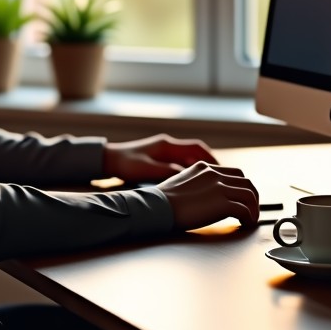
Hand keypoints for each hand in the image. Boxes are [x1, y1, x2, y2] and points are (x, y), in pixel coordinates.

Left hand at [102, 134, 218, 183]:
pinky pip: (180, 163)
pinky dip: (189, 171)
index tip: (222, 170)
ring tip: (210, 183)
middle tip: (221, 178)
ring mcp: (163, 151)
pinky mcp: (158, 158)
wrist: (108, 159)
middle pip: (196, 153)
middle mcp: (168, 146)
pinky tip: (191, 184)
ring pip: (188, 158)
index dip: (212, 158)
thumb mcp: (148, 170)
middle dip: (210, 164)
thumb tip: (189, 176)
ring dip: (200, 168)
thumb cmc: (126, 164)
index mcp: (167, 146)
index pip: (197, 148)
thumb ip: (168, 172)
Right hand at [156, 161, 260, 231]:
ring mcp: (219, 187)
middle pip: (246, 181)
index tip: (242, 197)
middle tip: (251, 209)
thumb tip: (203, 195)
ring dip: (253, 208)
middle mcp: (214, 173)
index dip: (242, 186)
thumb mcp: (180, 181)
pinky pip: (245, 210)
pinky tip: (244, 224)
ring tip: (250, 219)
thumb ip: (195, 183)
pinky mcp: (222, 203)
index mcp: (204, 167)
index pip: (233, 173)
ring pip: (249, 194)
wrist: (157, 206)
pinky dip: (249, 218)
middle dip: (252, 196)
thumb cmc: (162, 200)